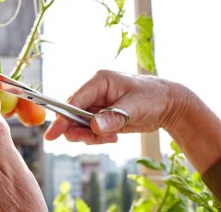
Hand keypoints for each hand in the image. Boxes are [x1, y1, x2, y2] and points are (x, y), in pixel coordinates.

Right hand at [44, 70, 184, 143]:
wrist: (168, 104)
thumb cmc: (153, 97)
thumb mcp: (135, 107)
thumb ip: (114, 117)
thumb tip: (93, 127)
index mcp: (99, 81)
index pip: (74, 100)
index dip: (62, 117)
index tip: (52, 134)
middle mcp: (94, 92)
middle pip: (72, 114)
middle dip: (78, 130)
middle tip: (92, 139)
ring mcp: (96, 105)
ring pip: (79, 125)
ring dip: (90, 136)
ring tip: (111, 137)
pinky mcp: (101, 116)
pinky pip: (90, 130)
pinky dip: (98, 137)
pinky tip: (114, 136)